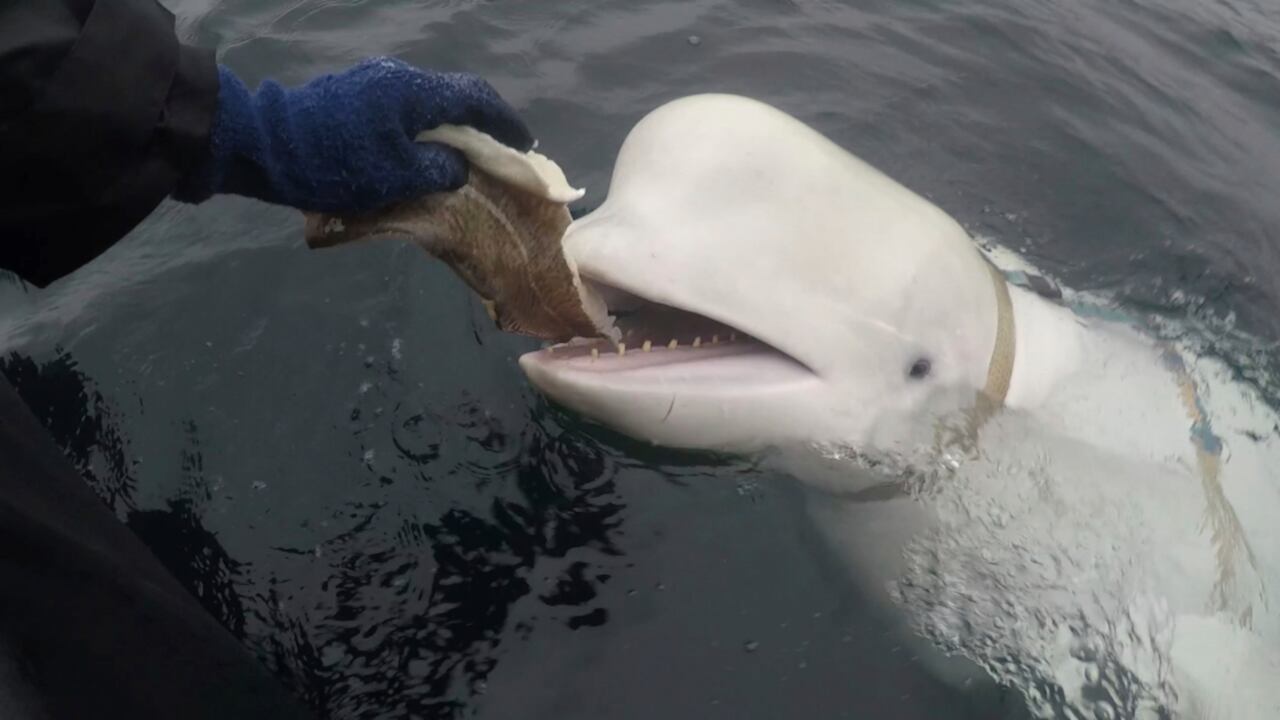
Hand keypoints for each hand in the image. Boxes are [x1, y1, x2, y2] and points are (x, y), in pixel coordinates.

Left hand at [173, 57, 533, 212]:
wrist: (264, 145)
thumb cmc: (334, 164)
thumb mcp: (396, 178)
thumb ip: (439, 170)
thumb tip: (457, 166)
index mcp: (414, 93)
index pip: (476, 99)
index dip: (505, 123)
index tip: (524, 145)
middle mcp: (398, 78)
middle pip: (454, 96)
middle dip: (480, 125)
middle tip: (497, 153)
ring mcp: (374, 82)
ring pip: (427, 103)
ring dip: (449, 128)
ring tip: (461, 159)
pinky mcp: (355, 94)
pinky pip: (404, 108)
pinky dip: (423, 128)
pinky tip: (421, 152)